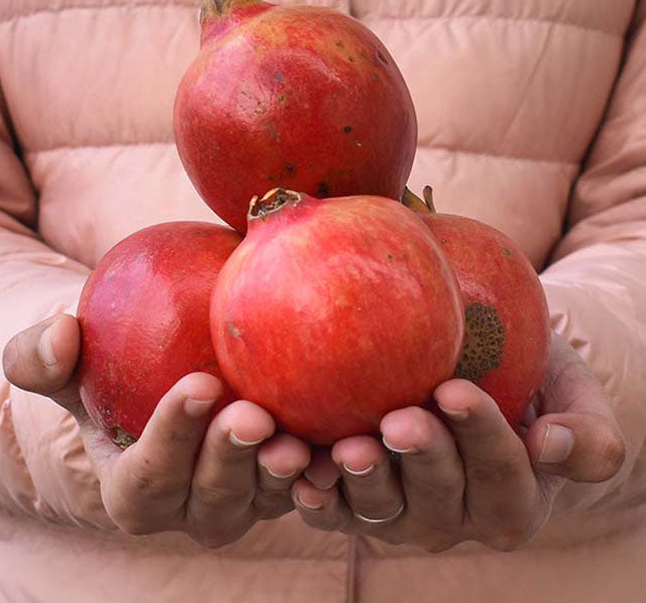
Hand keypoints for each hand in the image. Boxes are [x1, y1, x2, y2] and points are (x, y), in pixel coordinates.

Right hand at [3, 314, 309, 547]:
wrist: (176, 377)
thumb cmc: (119, 374)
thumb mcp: (74, 364)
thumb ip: (44, 356)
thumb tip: (60, 335)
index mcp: (139, 489)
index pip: (148, 477)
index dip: (172, 438)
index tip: (200, 385)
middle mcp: (195, 507)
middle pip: (213, 498)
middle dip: (230, 460)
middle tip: (252, 416)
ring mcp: (248, 499)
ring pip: (267, 499)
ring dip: (283, 475)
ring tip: (298, 442)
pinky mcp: (291, 481)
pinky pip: (312, 485)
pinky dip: (328, 471)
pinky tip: (348, 441)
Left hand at [291, 331, 625, 550]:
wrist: (475, 376)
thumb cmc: (524, 377)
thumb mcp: (572, 391)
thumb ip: (587, 429)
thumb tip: (554, 443)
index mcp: (514, 496)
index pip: (502, 469)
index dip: (480, 434)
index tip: (456, 391)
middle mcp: (457, 516)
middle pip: (438, 494)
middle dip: (421, 457)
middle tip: (400, 421)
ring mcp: (403, 514)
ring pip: (384, 509)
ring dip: (365, 480)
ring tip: (350, 449)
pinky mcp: (357, 505)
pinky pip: (335, 514)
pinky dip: (319, 500)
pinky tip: (305, 476)